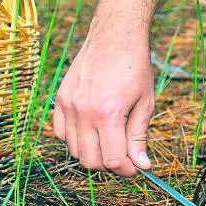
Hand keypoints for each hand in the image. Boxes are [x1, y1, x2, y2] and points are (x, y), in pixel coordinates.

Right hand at [53, 33, 154, 176]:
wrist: (115, 35)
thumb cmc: (134, 67)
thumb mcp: (145, 103)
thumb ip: (139, 137)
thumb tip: (142, 165)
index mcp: (108, 114)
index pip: (112, 160)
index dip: (126, 170)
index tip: (135, 167)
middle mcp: (84, 112)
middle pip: (90, 161)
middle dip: (109, 165)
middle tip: (123, 157)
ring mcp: (69, 105)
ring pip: (74, 150)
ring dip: (92, 153)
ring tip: (108, 142)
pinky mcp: (61, 99)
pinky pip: (60, 133)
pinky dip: (74, 140)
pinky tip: (90, 131)